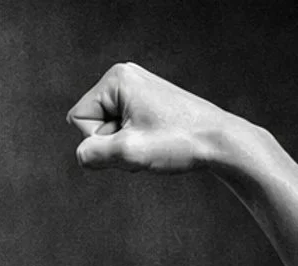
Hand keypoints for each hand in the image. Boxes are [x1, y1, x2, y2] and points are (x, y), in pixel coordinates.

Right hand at [67, 63, 232, 172]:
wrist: (220, 142)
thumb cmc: (180, 141)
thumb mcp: (128, 152)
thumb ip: (91, 154)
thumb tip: (82, 156)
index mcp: (116, 79)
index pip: (77, 119)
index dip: (98, 140)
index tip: (130, 140)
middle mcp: (124, 77)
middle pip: (91, 123)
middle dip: (112, 143)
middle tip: (143, 144)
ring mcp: (136, 88)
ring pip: (106, 130)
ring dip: (123, 146)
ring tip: (151, 144)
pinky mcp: (145, 101)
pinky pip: (121, 128)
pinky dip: (133, 142)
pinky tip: (155, 142)